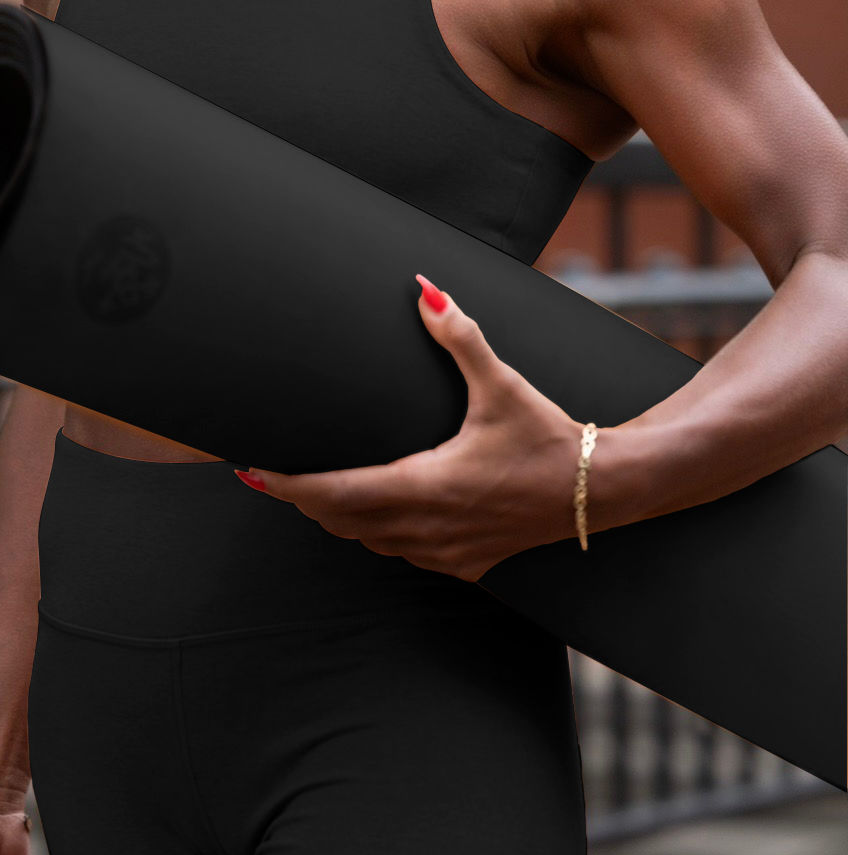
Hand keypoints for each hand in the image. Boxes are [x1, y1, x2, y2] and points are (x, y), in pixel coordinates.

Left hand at [236, 273, 590, 582]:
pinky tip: (370, 509)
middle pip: (341, 520)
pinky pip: (401, 552)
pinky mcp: (466, 563)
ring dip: (336, 516)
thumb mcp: (502, 383)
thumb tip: (425, 291)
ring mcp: (447, 553)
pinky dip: (374, 532)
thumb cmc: (549, 436)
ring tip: (307, 487)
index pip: (336, 493)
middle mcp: (429, 529)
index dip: (289, 485)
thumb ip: (459, 337)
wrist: (602, 491)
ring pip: (368, 541)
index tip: (251, 472)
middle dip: (301, 497)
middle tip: (266, 473)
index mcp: (427, 486)